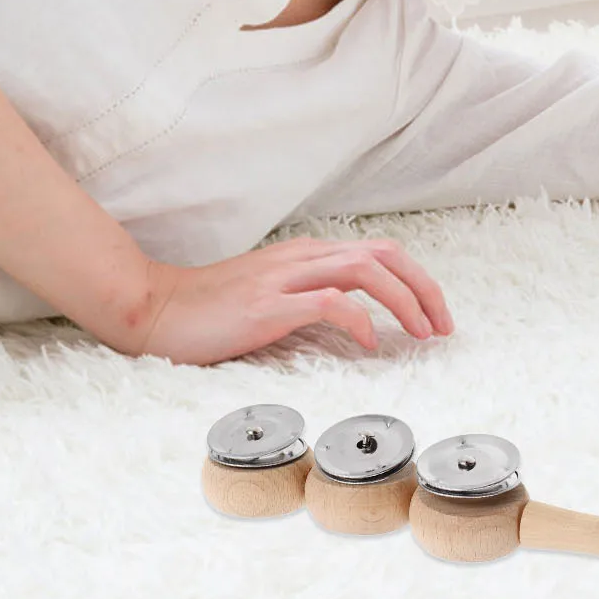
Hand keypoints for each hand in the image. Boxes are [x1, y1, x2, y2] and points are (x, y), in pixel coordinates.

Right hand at [119, 236, 454, 364]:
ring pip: (365, 271)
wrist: (155, 308)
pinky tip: (368, 344)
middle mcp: (303, 258)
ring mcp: (285, 279)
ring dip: (404, 301)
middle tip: (443, 327)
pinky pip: (328, 302)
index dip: (418, 281)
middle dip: (424, 288)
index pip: (381, 253)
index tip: (436, 316)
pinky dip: (358, 319)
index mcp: (309, 255)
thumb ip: (313, 294)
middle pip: (385, 255)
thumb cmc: (213, 309)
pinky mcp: (267, 306)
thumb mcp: (275, 293)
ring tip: (420, 334)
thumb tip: (357, 314)